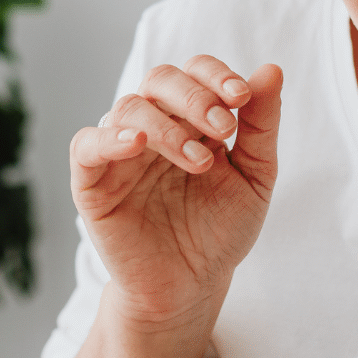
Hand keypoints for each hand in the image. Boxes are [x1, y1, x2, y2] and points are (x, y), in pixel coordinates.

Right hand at [69, 57, 282, 331]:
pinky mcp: (92, 183)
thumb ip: (261, 126)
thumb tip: (272, 70)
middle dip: (194, 97)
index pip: (196, 72)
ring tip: (200, 162)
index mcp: (190, 118)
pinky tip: (136, 144)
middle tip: (223, 128)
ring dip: (167, 126)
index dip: (216, 75)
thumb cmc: (221, 230)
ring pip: (128, 108)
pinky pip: (86, 146)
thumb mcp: (255, 178)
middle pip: (160, 79)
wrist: (192, 286)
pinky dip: (108, 138)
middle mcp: (153, 126)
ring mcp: (120, 152)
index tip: (243, 97)